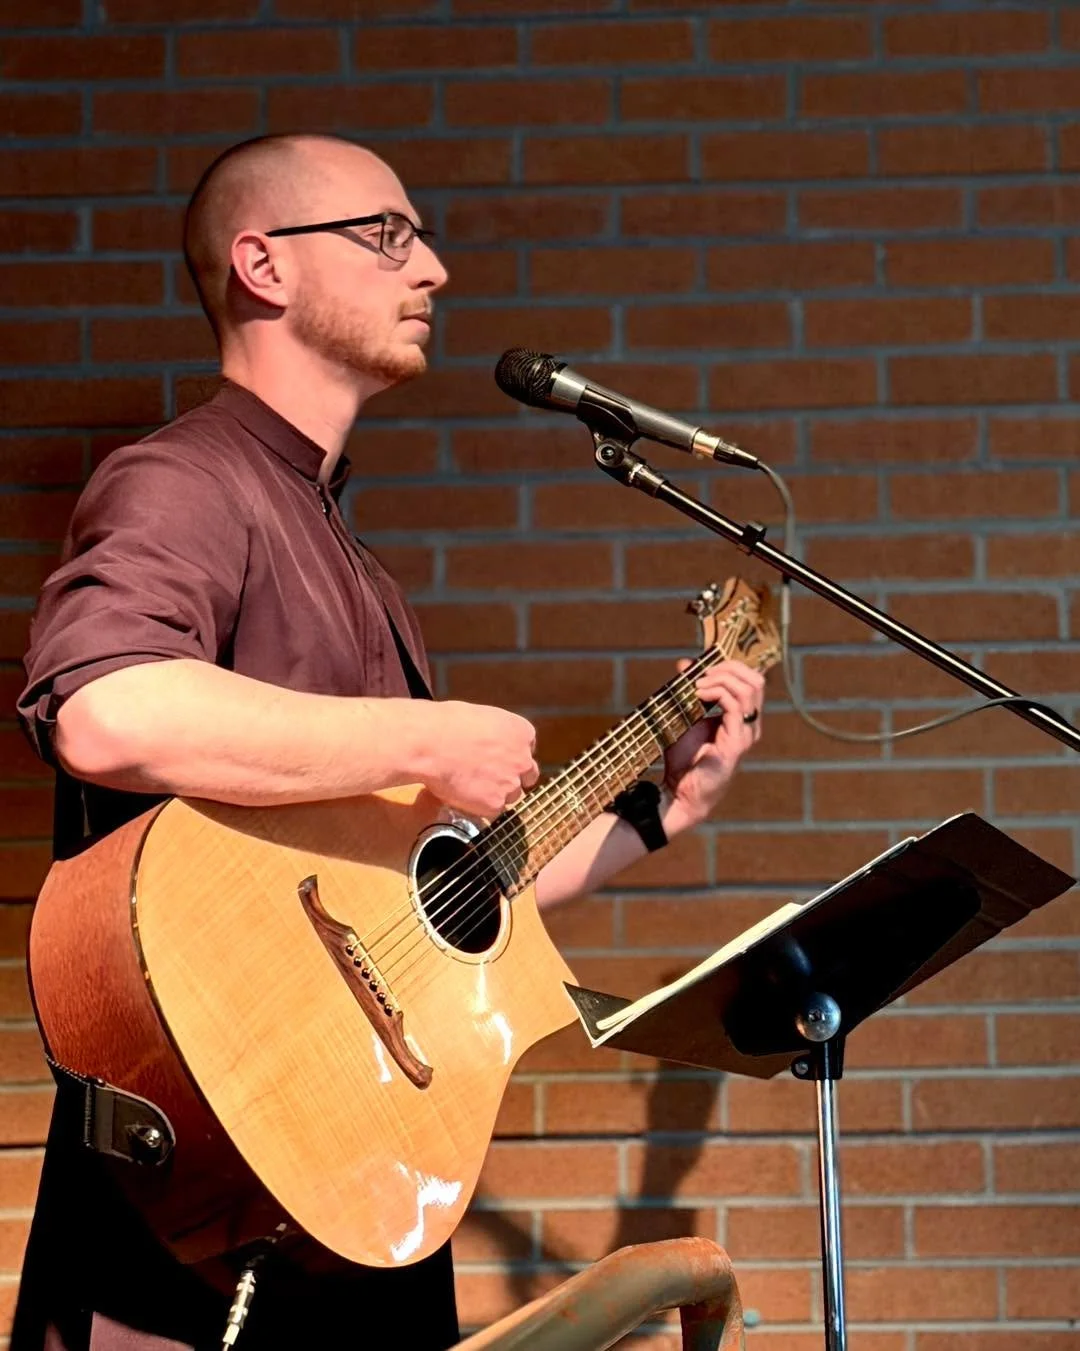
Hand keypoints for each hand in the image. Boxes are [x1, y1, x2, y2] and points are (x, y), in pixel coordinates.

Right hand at [417, 701, 539, 818]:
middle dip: (511, 777)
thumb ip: (496, 734)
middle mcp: (523, 759)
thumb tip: (488, 743)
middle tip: (490, 777)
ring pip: (511, 795)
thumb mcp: (483, 717)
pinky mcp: (495, 803)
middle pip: (527, 775)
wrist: (431, 743)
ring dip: (495, 793)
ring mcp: (511, 783)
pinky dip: (479, 806)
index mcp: (522, 732)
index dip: (511, 756)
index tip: (497, 758)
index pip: (527, 749)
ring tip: (470, 786)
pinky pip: (492, 810)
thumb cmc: (448, 723)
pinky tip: (463, 794)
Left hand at [661, 659, 763, 833]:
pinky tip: (699, 695)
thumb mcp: (685, 717)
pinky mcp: (736, 744)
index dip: (729, 666)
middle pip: (756, 681)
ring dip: (721, 679)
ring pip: (749, 690)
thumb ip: (688, 691)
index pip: (751, 681)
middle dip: (729, 668)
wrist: (680, 792)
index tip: (701, 666)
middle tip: (702, 673)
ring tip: (697, 685)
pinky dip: (717, 693)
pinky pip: (736, 707)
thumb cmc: (684, 759)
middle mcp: (750, 726)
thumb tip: (685, 663)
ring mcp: (746, 735)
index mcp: (742, 719)